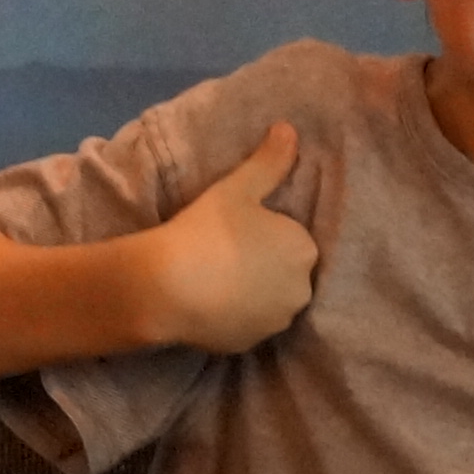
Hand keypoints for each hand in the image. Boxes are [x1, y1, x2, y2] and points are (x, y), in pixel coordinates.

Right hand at [139, 122, 319, 352]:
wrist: (169, 285)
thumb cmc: (207, 229)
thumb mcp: (239, 187)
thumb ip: (269, 161)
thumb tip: (290, 128)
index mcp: (304, 249)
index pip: (293, 241)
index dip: (265, 235)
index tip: (237, 232)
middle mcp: (301, 290)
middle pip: (286, 274)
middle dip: (264, 266)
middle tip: (224, 254)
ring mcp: (276, 322)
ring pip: (269, 302)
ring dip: (252, 293)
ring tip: (215, 280)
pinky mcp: (250, 345)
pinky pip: (247, 324)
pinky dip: (234, 316)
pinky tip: (209, 303)